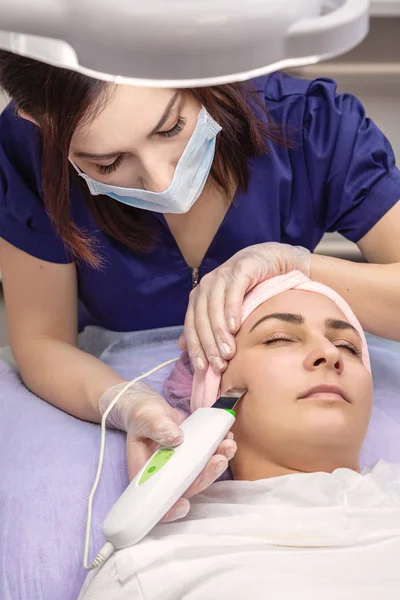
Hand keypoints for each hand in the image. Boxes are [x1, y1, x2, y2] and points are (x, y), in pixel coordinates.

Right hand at [100, 382, 236, 521]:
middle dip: (205, 477)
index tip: (184, 504)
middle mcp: (166, 475)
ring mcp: (182, 466)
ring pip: (201, 474)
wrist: (151, 409)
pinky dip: (219, 449)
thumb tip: (176, 438)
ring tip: (228, 446)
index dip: (170, 508)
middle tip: (219, 460)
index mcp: (147, 473)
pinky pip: (207, 458)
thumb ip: (157, 427)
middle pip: (187, 487)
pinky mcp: (193, 455)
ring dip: (217, 463)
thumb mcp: (145, 419)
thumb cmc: (142, 416)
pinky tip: (227, 437)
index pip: (157, 499)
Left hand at [181, 242, 309, 372]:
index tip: (202, 370)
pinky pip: (233, 292)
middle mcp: (207, 286)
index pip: (192, 326)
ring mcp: (222, 276)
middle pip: (202, 320)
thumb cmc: (249, 288)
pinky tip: (235, 327)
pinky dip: (232, 310)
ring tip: (228, 353)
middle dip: (209, 345)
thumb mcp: (225, 309)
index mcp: (199, 297)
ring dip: (220, 333)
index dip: (196, 348)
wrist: (270, 260)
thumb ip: (205, 326)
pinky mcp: (240, 269)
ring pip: (214, 308)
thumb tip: (181, 346)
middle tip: (219, 366)